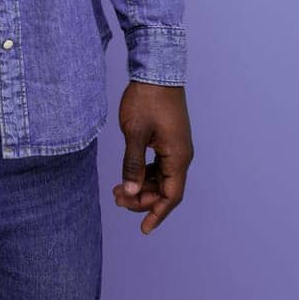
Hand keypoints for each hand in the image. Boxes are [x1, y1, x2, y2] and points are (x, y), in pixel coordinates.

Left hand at [111, 81, 192, 234]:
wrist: (157, 70)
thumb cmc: (147, 99)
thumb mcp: (135, 133)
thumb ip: (132, 164)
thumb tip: (129, 190)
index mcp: (178, 157)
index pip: (171, 196)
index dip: (157, 214)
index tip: (143, 229)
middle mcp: (181, 155)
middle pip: (165, 189)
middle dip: (142, 199)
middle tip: (117, 198)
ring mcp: (176, 147)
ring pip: (161, 178)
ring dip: (142, 186)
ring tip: (117, 189)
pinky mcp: (169, 139)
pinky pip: (160, 165)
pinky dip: (144, 173)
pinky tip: (127, 174)